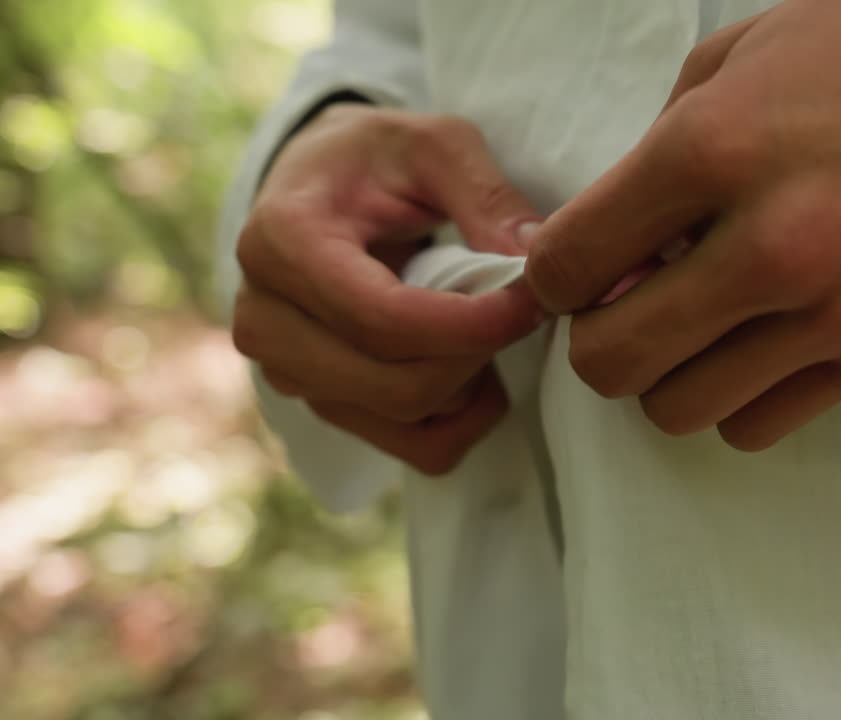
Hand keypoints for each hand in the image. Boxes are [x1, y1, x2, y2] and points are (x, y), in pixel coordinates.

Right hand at [233, 104, 543, 473]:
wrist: (320, 186)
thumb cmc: (376, 159)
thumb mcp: (436, 143)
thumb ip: (486, 192)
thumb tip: (531, 257)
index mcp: (281, 241)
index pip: (382, 319)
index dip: (470, 325)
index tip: (532, 300)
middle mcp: (266, 319)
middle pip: (396, 385)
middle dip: (477, 354)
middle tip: (521, 307)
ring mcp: (287, 372)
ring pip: (409, 420)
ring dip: (471, 382)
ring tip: (486, 322)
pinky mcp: (323, 406)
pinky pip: (418, 449)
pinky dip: (464, 419)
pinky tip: (473, 364)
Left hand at [525, 0, 840, 450]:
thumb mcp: (723, 68)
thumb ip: (643, 163)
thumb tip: (595, 253)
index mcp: (714, 152)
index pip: (570, 264)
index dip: (551, 277)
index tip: (574, 270)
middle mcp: (771, 245)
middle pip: (613, 362)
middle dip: (597, 340)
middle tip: (624, 307)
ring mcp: (830, 312)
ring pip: (680, 410)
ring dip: (666, 375)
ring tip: (692, 326)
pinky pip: (757, 425)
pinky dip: (735, 396)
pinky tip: (750, 344)